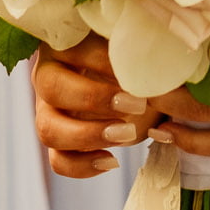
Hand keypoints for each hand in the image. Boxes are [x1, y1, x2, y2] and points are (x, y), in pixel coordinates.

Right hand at [31, 35, 161, 178]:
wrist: (136, 88)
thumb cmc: (137, 60)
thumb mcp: (139, 52)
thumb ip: (144, 55)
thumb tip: (162, 66)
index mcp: (66, 43)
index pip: (73, 49)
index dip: (105, 62)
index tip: (139, 73)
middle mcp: (48, 74)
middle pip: (51, 88)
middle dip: (94, 99)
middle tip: (137, 105)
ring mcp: (47, 109)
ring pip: (47, 129)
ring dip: (88, 135)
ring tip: (127, 135)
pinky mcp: (58, 137)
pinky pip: (58, 160)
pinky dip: (82, 166)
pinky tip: (113, 161)